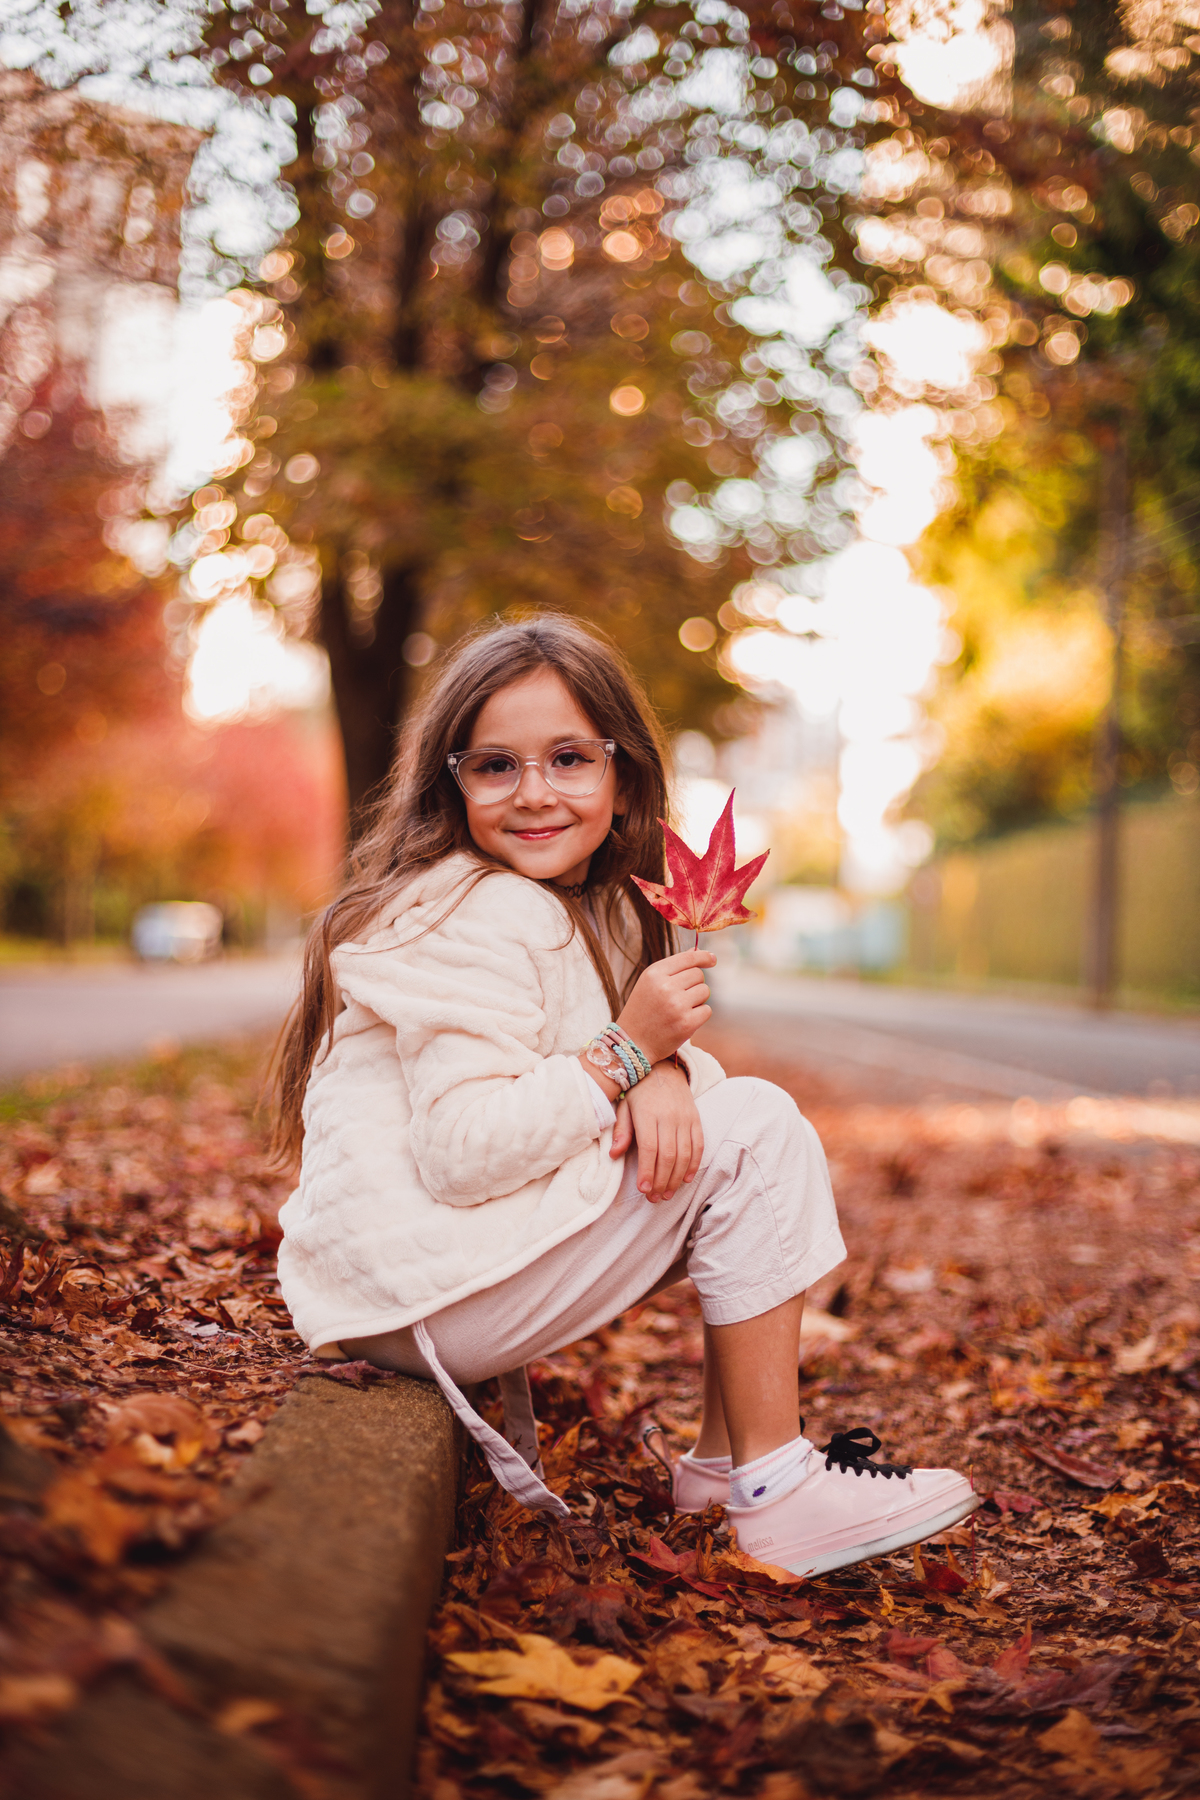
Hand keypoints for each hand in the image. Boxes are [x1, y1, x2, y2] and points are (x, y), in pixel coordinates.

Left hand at [610, 1060, 703, 1201]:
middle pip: (668, 1155)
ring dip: (677, 1177)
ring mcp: (685, 1118)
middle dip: (662, 1181)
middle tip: (655, 1198)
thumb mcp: (624, 1106)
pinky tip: (686, 1179)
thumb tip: (614, 1155)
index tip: (643, 1190)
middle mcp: (669, 1116)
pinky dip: (694, 1164)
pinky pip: (698, 1145)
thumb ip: (621, 1131)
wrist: (662, 1068)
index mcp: (648, 1114)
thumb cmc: (638, 1091)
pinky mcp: (696, 1119)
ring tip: (668, 1194)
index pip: (649, 1148)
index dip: (648, 1171)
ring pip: (684, 1153)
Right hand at [615, 948, 714, 1065]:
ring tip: (679, 1009)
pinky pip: (707, 1010)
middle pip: (698, 975)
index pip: (688, 958)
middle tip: (679, 997)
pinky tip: (684, 1020)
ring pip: (705, 991)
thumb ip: (672, 967)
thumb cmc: (642, 1011)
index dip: (703, 957)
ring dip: (697, 1000)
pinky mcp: (687, 1023)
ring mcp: (677, 1005)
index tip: (712, 959)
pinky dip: (700, 1015)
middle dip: (694, 984)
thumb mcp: (649, 983)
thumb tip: (696, 952)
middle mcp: (666, 987)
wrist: (631, 1043)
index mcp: (654, 973)